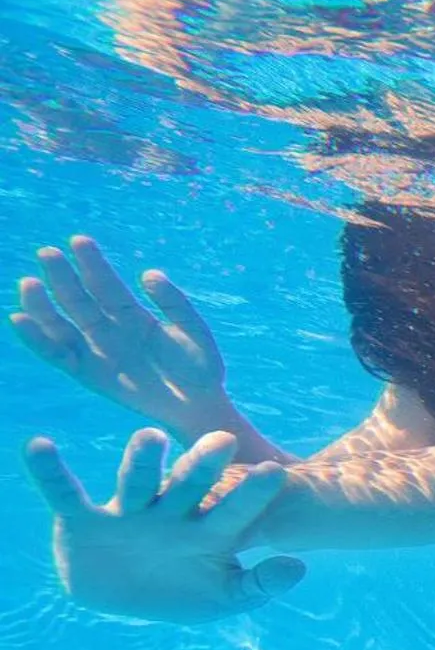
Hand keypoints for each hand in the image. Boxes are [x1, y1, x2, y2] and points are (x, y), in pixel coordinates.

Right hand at [13, 236, 235, 441]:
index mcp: (133, 315)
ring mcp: (96, 350)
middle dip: (62, 276)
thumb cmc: (201, 369)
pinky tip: (18, 319)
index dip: (93, 263)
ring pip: (61, 323)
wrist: (200, 408)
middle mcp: (109, 329)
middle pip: (79, 298)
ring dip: (42, 305)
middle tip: (47, 252)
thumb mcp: (194, 332)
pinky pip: (57, 354)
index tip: (79, 241)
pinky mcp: (87, 373)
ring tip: (29, 283)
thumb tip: (148, 274)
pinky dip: (37, 339)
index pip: (107, 284)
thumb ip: (175, 303)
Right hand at [23, 428, 305, 622]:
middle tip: (222, 440)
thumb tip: (298, 567)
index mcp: (207, 531)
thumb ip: (260, 585)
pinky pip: (65, 491)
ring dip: (143, 462)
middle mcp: (169, 513)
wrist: (123, 600)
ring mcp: (127, 512)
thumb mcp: (224, 597)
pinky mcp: (83, 518)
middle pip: (189, 487)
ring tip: (152, 439)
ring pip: (136, 482)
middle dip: (203, 466)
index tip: (275, 471)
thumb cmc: (182, 592)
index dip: (253, 494)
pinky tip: (39, 444)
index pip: (234, 511)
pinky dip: (50, 470)